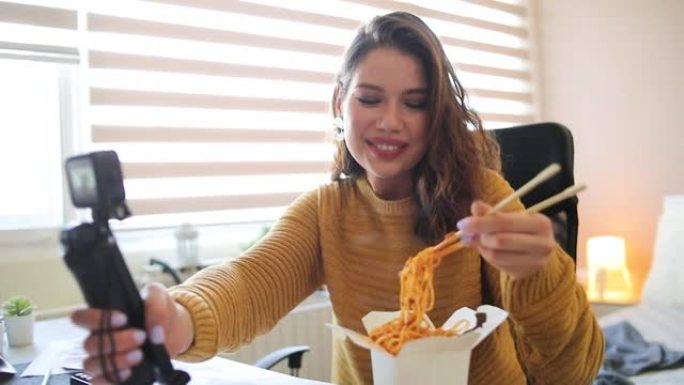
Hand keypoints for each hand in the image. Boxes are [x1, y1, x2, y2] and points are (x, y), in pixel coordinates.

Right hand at [70, 282, 192, 383]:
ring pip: (92, 365)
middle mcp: (100, 339)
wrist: (174, 328)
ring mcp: (105, 359)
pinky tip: (128, 373)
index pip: (81, 318)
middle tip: (141, 337)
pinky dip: (111, 379)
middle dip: (116, 342)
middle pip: (90, 345)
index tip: (122, 319)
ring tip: (139, 356)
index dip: (94, 319)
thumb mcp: (159, 296)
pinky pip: (99, 382)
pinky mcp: (115, 375)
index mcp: (104, 318)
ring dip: (115, 362)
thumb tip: (155, 332)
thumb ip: (155, 306)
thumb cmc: (157, 310)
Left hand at [457, 200, 555, 279]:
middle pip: (500, 240)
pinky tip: (487, 250)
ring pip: (496, 254)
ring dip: (481, 247)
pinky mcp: (526, 272)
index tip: (462, 224)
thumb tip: (475, 206)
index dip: (480, 222)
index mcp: (539, 223)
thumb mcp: (510, 219)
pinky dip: (487, 256)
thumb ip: (492, 213)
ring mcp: (536, 261)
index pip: (504, 221)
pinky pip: (498, 264)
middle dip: (479, 236)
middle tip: (466, 235)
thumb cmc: (520, 231)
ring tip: (478, 241)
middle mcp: (542, 243)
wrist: (537, 254)